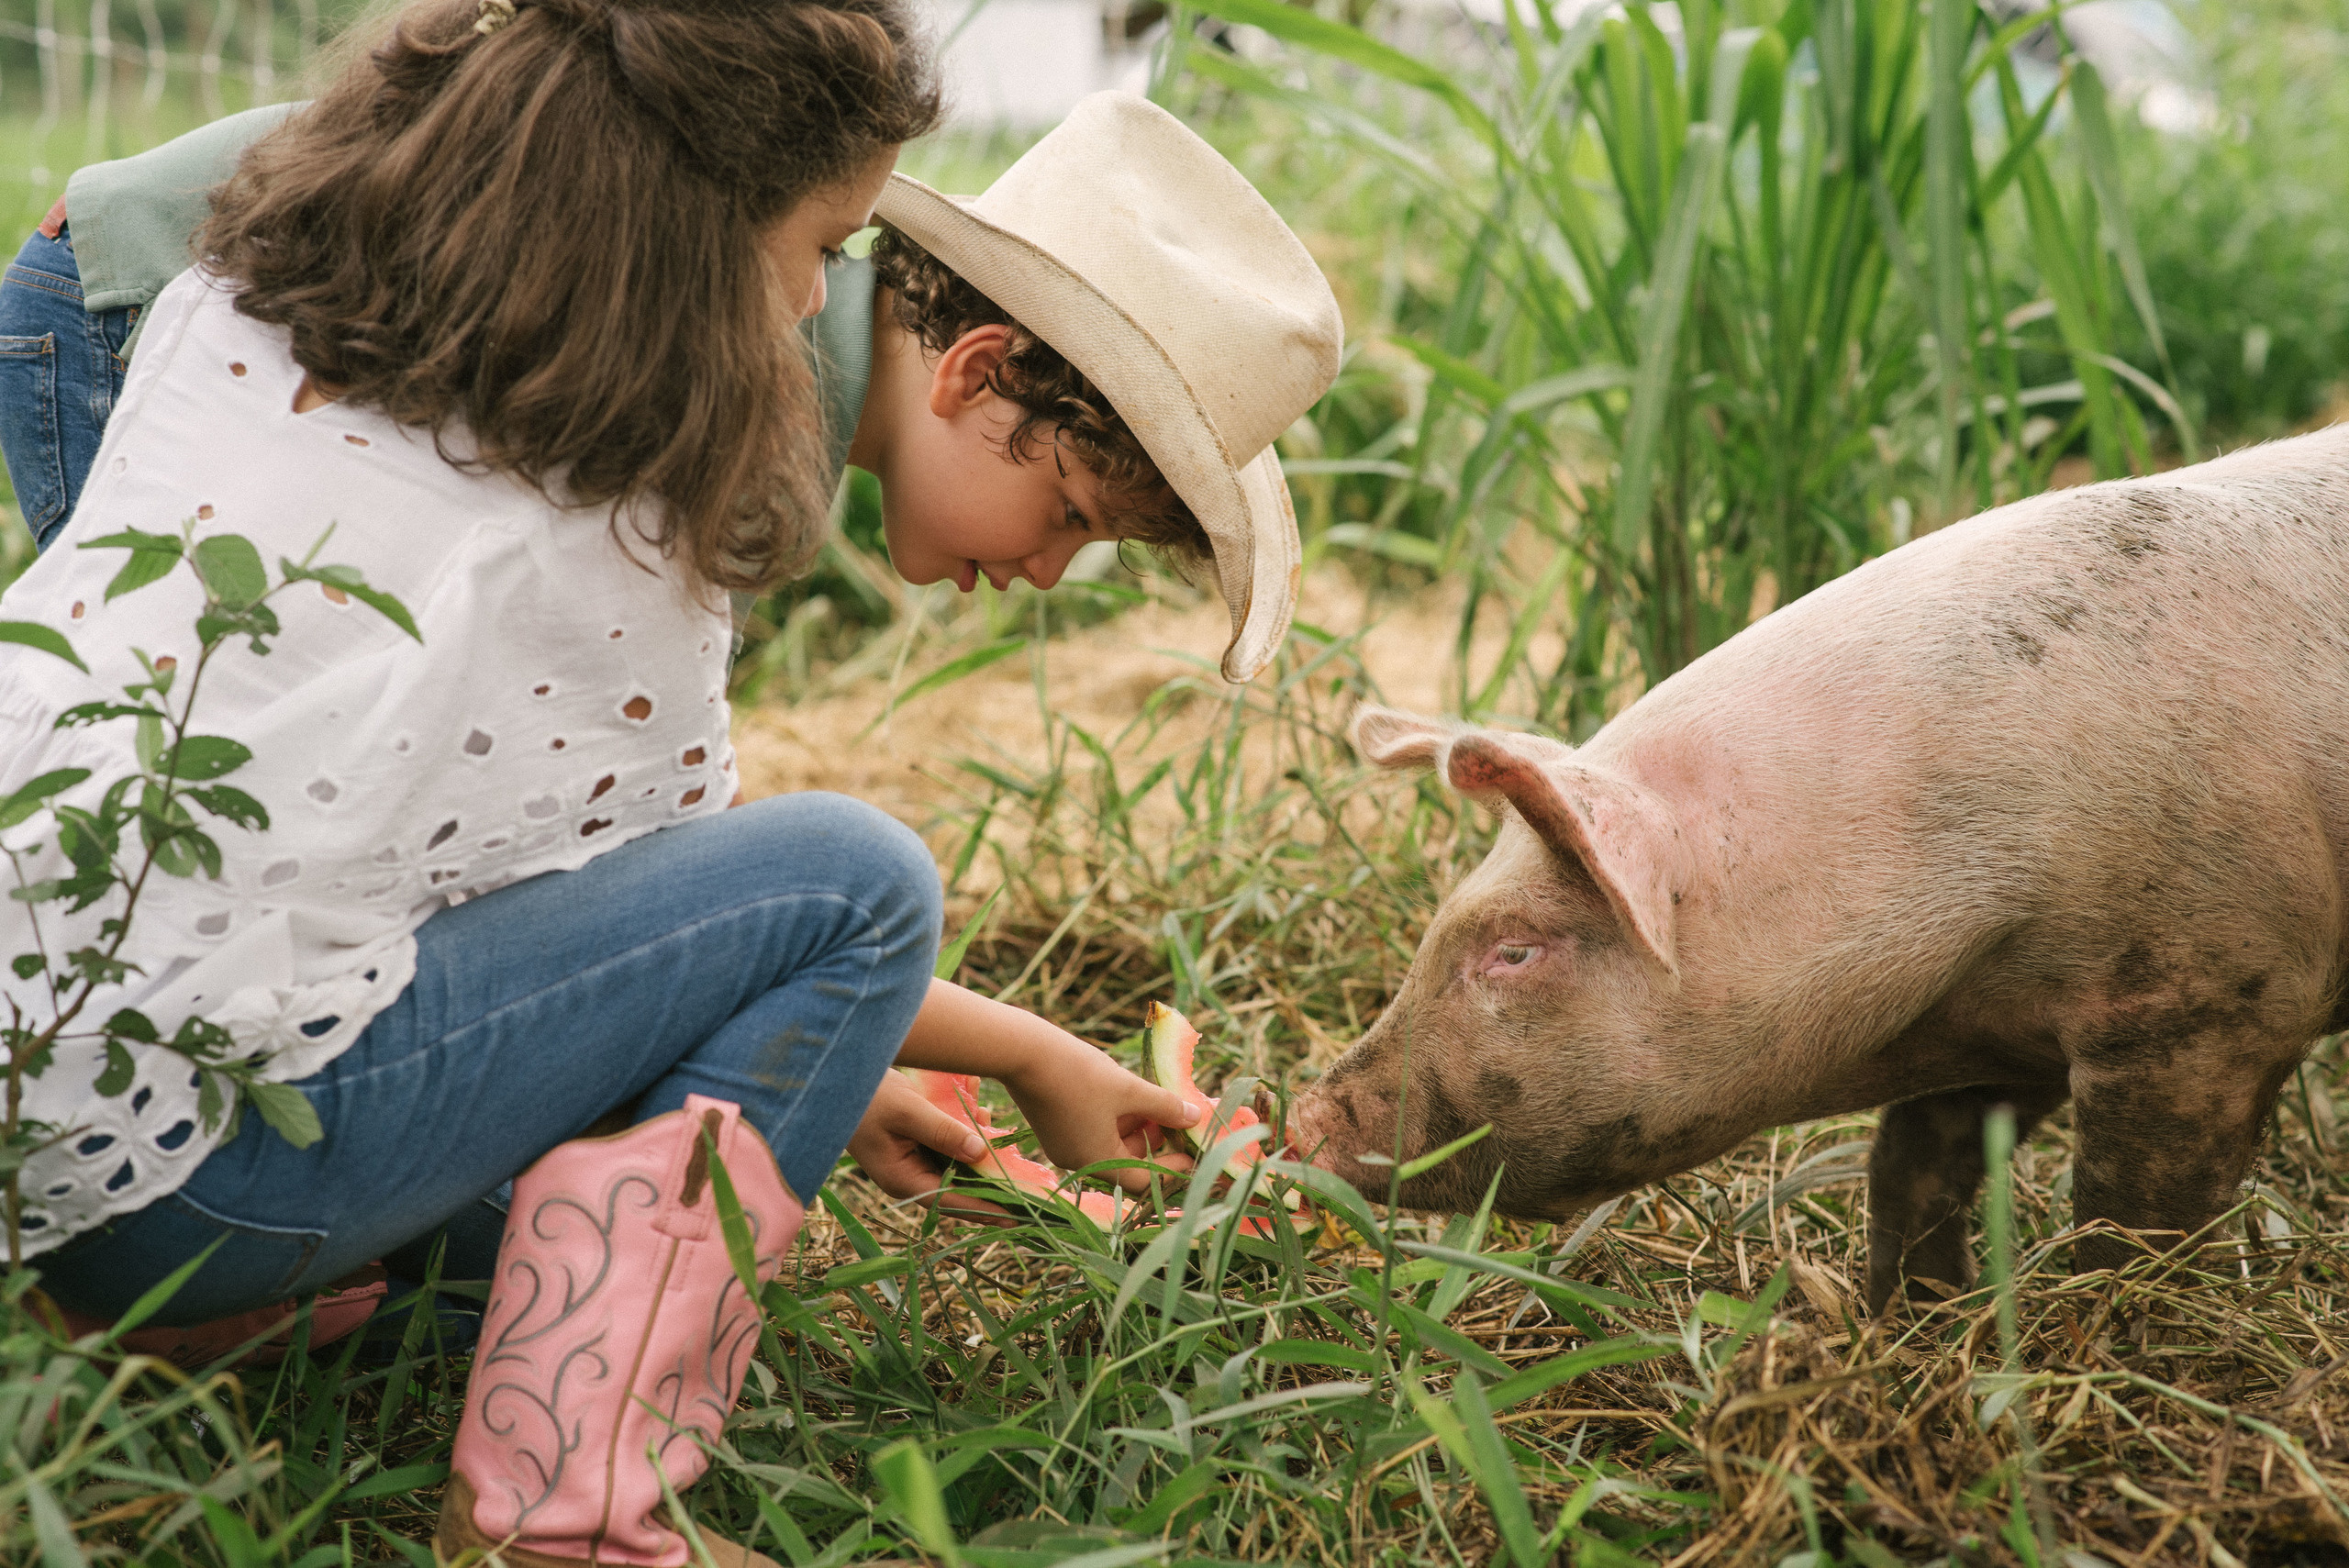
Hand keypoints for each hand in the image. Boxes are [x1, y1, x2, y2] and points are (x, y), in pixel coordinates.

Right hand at [845, 1070, 1011, 1220]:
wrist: (834, 1081)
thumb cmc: (865, 1096)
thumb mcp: (907, 1110)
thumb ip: (943, 1132)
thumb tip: (981, 1154)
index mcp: (903, 1180)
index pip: (953, 1202)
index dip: (988, 1206)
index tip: (1019, 1210)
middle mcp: (908, 1178)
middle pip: (958, 1191)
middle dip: (991, 1185)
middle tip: (1028, 1187)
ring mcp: (909, 1163)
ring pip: (955, 1169)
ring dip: (981, 1159)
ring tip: (1012, 1148)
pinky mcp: (911, 1146)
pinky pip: (946, 1149)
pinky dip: (966, 1137)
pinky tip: (984, 1117)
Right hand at [895, 980, 1199, 1195]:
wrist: (1023, 1052)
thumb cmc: (1079, 1073)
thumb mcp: (1129, 1089)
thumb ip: (1164, 1106)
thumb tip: (1195, 1117)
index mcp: (1096, 1162)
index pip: (1143, 1181)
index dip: (1172, 1167)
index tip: (1193, 1149)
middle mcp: (1077, 1161)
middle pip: (1127, 1163)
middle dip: (1156, 1142)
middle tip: (1179, 1118)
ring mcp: (1064, 1145)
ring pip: (1111, 1145)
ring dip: (1138, 1128)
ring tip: (1157, 1101)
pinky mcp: (1055, 1127)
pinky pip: (1094, 1132)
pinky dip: (1116, 1120)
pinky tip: (1130, 1095)